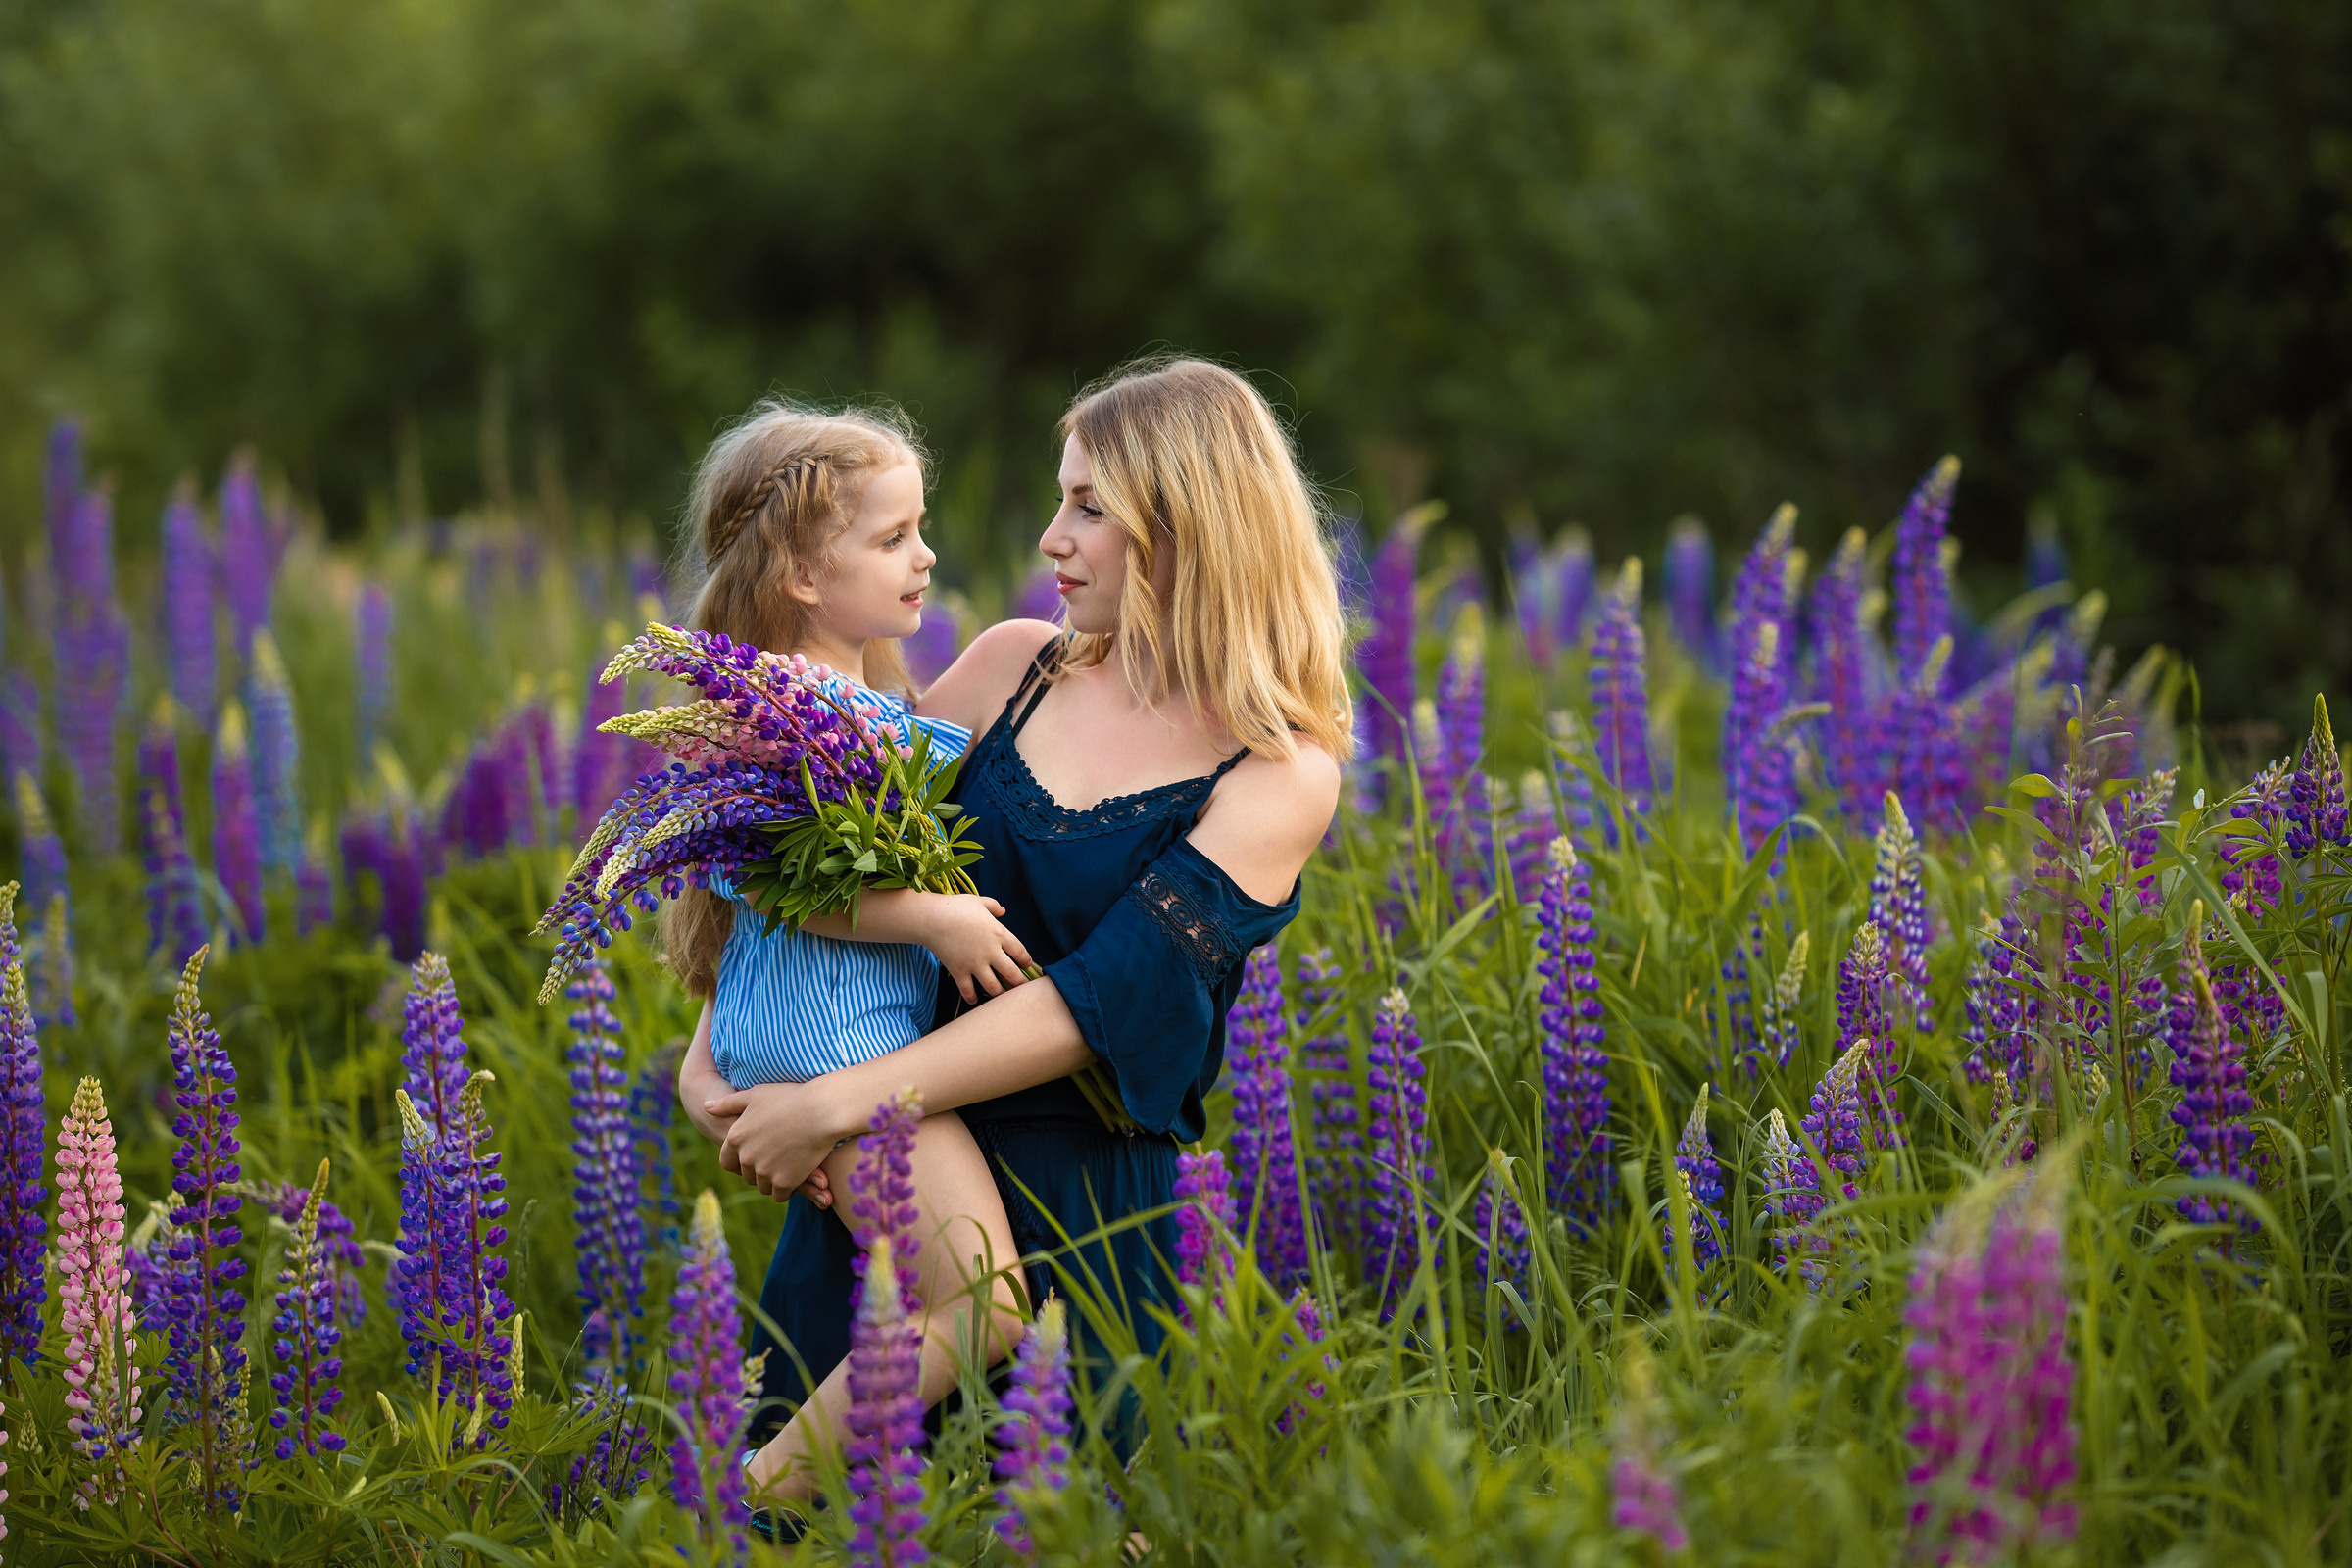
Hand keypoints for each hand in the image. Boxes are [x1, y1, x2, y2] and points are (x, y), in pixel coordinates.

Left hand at [709, 1079, 854, 1200]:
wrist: (822, 1110)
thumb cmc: (790, 1097)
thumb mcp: (755, 1094)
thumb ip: (728, 1103)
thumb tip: (707, 1107)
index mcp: (735, 1137)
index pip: (727, 1161)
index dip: (739, 1161)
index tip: (754, 1156)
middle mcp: (746, 1157)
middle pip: (747, 1175)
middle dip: (758, 1170)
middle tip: (776, 1159)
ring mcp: (764, 1171)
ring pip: (763, 1186)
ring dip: (772, 1180)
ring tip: (787, 1166)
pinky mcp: (784, 1182)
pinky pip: (780, 1194)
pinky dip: (786, 1188)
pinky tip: (796, 1176)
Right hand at [917, 893, 1034, 1004]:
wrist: (932, 918)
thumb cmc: (955, 906)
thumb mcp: (978, 901)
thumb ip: (993, 905)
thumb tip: (1002, 910)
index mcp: (999, 934)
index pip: (1020, 951)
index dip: (1026, 960)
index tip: (1027, 965)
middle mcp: (990, 952)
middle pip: (1012, 973)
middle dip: (1020, 982)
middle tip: (1023, 987)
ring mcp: (975, 964)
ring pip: (993, 986)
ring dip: (1000, 993)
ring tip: (1002, 996)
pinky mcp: (959, 972)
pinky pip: (968, 990)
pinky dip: (971, 997)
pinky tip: (973, 1000)